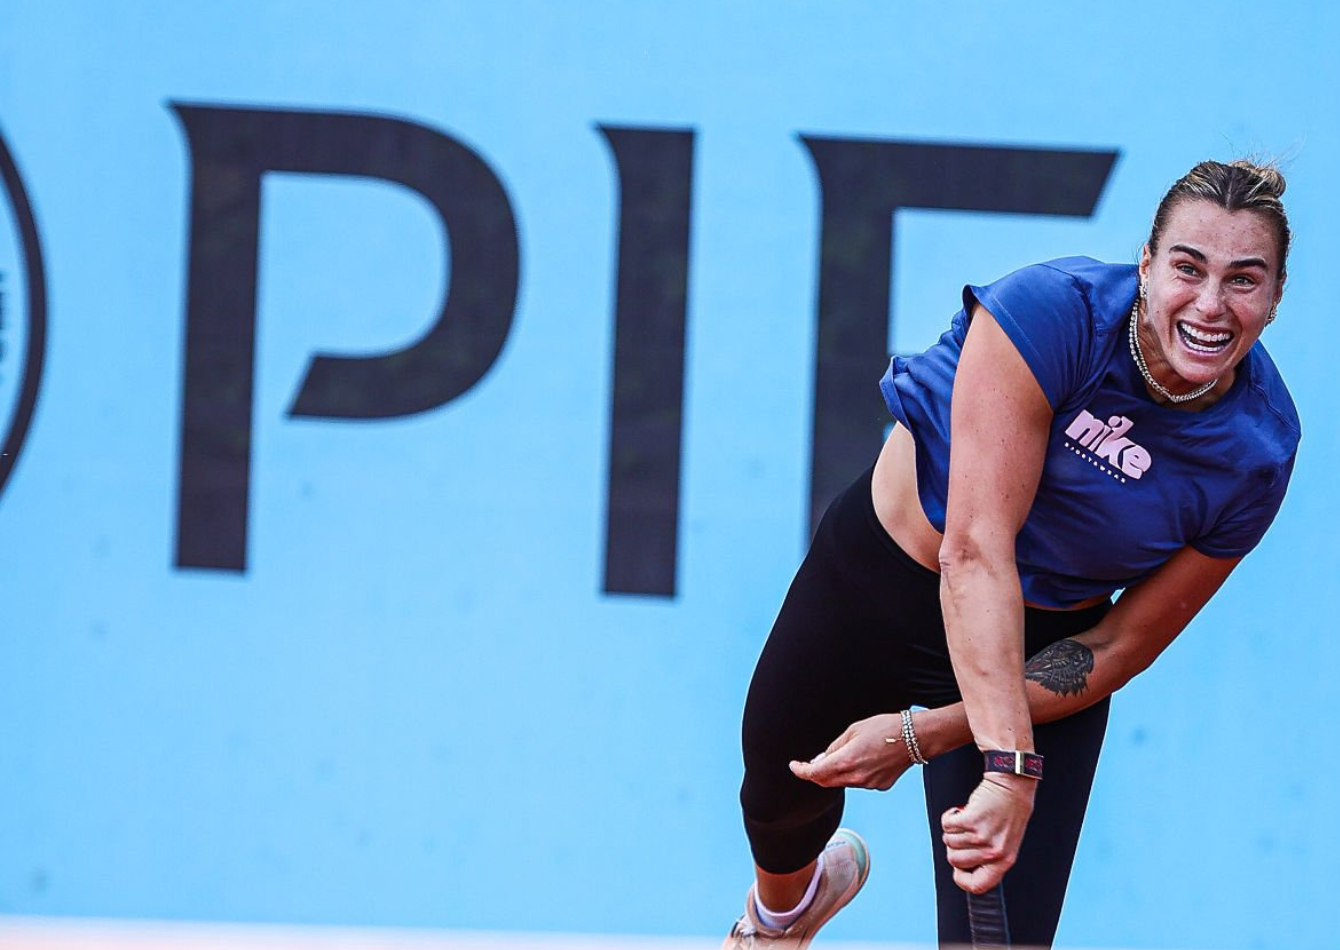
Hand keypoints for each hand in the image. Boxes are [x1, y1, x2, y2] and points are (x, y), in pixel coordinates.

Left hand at [788, 713, 912, 790]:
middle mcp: (856, 777)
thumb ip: (834, 747)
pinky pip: (858, 782)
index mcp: (847, 760)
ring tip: (842, 756)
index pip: (815, 773)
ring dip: (835, 773)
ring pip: (842, 783)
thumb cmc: (885, 728)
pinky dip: (852, 774)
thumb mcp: (853, 730)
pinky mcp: (879, 786)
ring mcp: (868, 784)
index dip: (801, 771)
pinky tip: (862, 760)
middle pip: (826, 782)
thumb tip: (820, 760)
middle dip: (815, 775)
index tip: (794, 766)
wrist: (914, 737)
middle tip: (809, 764)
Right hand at [940, 774, 1035, 892]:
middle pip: (954, 860)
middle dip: (953, 846)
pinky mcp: (970, 820)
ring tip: (966, 820)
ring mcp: (981, 837)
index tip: (958, 870)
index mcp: (1003, 862)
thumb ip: (988, 858)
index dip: (962, 880)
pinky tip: (959, 811)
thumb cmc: (1008, 813)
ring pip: (948, 840)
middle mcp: (993, 852)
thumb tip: (962, 867)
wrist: (1012, 787)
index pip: (978, 885)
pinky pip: (947, 825)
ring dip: (953, 829)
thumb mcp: (1005, 843)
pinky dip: (949, 817)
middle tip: (963, 834)